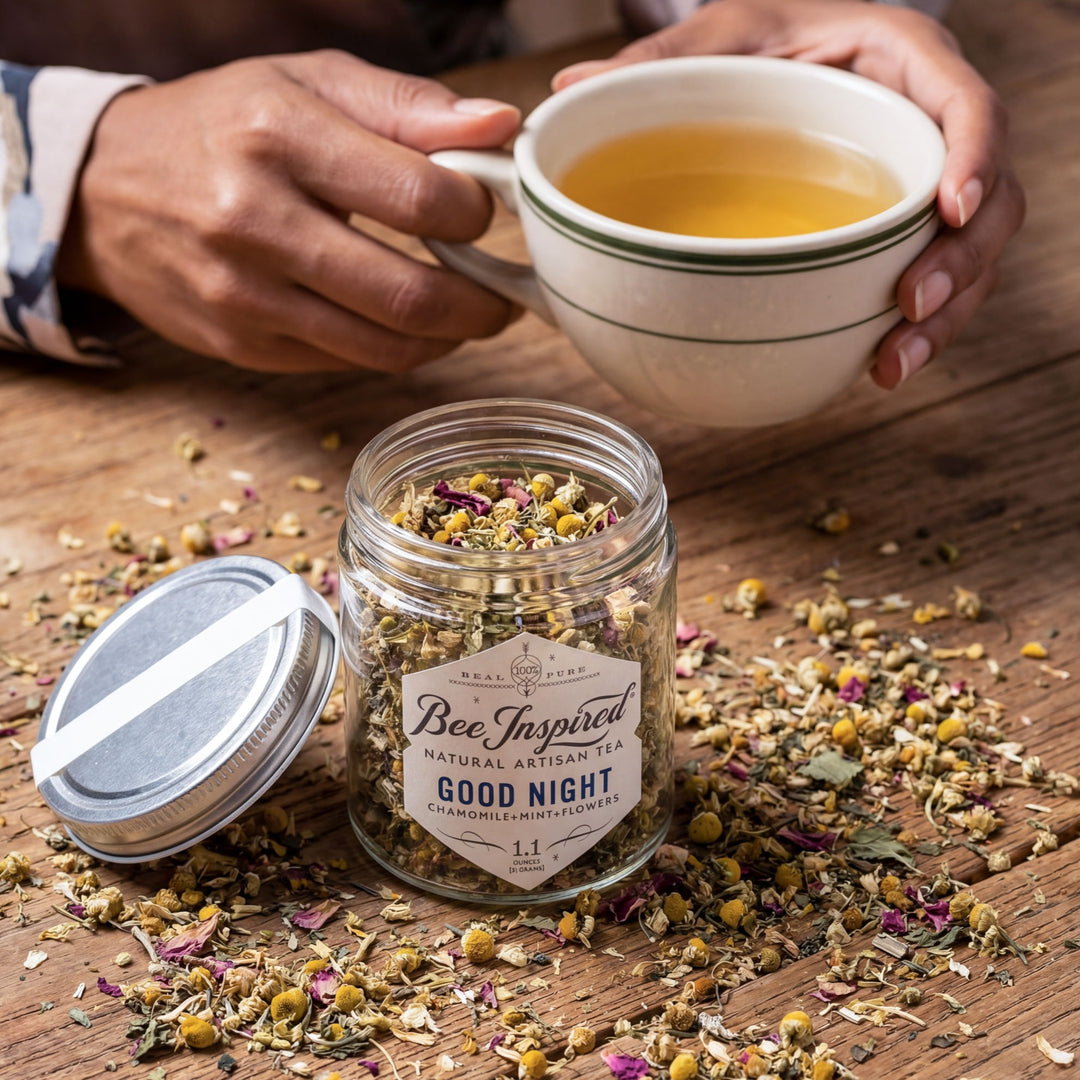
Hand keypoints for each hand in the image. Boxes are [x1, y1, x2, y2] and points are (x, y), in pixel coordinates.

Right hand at [57, 51, 521, 372]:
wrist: (102, 190)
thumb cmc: (221, 126)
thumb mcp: (305, 82)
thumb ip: (407, 105)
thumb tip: (500, 127)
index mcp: (279, 136)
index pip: (420, 198)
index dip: (475, 214)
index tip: (482, 212)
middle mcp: (253, 221)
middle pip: (410, 294)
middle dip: (482, 305)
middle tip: (503, 297)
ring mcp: (243, 296)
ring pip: (385, 348)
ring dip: (447, 338)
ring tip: (465, 314)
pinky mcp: (241, 346)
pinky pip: (347, 364)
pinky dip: (393, 350)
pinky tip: (402, 324)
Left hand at [553, 0, 1024, 388]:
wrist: (775, 64)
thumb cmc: (755, 44)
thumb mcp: (712, 40)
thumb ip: (653, 65)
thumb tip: (564, 96)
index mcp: (896, 63)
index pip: (970, 104)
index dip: (977, 156)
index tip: (949, 209)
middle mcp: (923, 130)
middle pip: (988, 200)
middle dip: (963, 263)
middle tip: (911, 308)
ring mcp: (916, 189)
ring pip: (970, 256)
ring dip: (942, 318)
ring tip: (892, 366)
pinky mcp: (898, 234)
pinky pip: (927, 281)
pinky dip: (909, 329)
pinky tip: (876, 367)